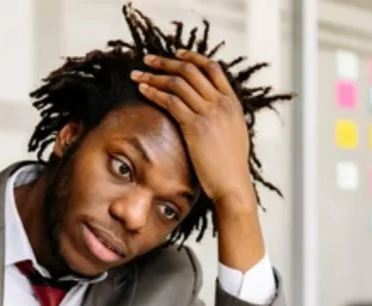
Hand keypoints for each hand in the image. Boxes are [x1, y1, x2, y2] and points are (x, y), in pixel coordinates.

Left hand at [131, 50, 253, 207]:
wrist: (232, 185)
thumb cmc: (231, 166)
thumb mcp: (234, 133)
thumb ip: (223, 116)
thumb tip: (209, 108)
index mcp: (232, 102)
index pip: (212, 68)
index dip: (192, 57)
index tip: (176, 53)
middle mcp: (221, 103)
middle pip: (191, 70)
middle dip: (166, 61)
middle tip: (148, 59)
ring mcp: (209, 113)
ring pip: (178, 83)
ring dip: (154, 75)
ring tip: (137, 74)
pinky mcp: (195, 126)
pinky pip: (171, 101)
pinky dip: (154, 93)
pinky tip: (142, 90)